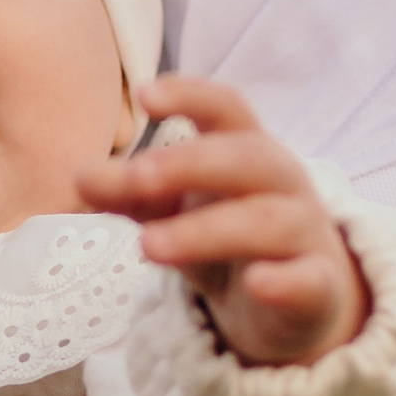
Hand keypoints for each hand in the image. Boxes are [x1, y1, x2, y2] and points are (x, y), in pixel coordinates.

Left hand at [78, 76, 368, 366]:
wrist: (297, 299)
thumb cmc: (228, 234)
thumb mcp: (174, 210)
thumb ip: (130, 192)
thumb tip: (79, 175)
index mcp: (246, 150)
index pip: (227, 108)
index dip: (191, 96)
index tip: (145, 96)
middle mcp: (282, 182)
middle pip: (247, 158)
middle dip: (190, 164)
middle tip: (136, 177)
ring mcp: (304, 233)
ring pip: (266, 221)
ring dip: (205, 231)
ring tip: (146, 245)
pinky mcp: (316, 287)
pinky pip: (308, 281)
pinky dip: (285, 282)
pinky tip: (257, 283)